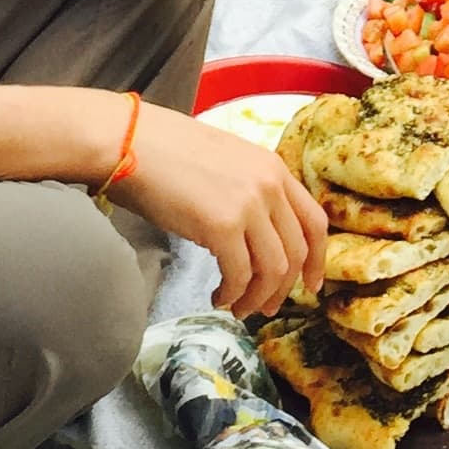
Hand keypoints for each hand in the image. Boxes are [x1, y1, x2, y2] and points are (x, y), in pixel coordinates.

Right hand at [104, 106, 326, 316]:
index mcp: (274, 168)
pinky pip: (239, 274)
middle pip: (297, 251)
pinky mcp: (221, 225)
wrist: (131, 141)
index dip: (317, 259)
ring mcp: (248, 204)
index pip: (315, 221)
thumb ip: (251, 191)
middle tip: (266, 308)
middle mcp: (269, 185)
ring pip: (273, 269)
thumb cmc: (167, 151)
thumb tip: (255, 234)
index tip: (311, 285)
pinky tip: (217, 297)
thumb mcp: (227, 163)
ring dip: (256, 297)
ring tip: (237, 306)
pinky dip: (231, 294)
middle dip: (284, 288)